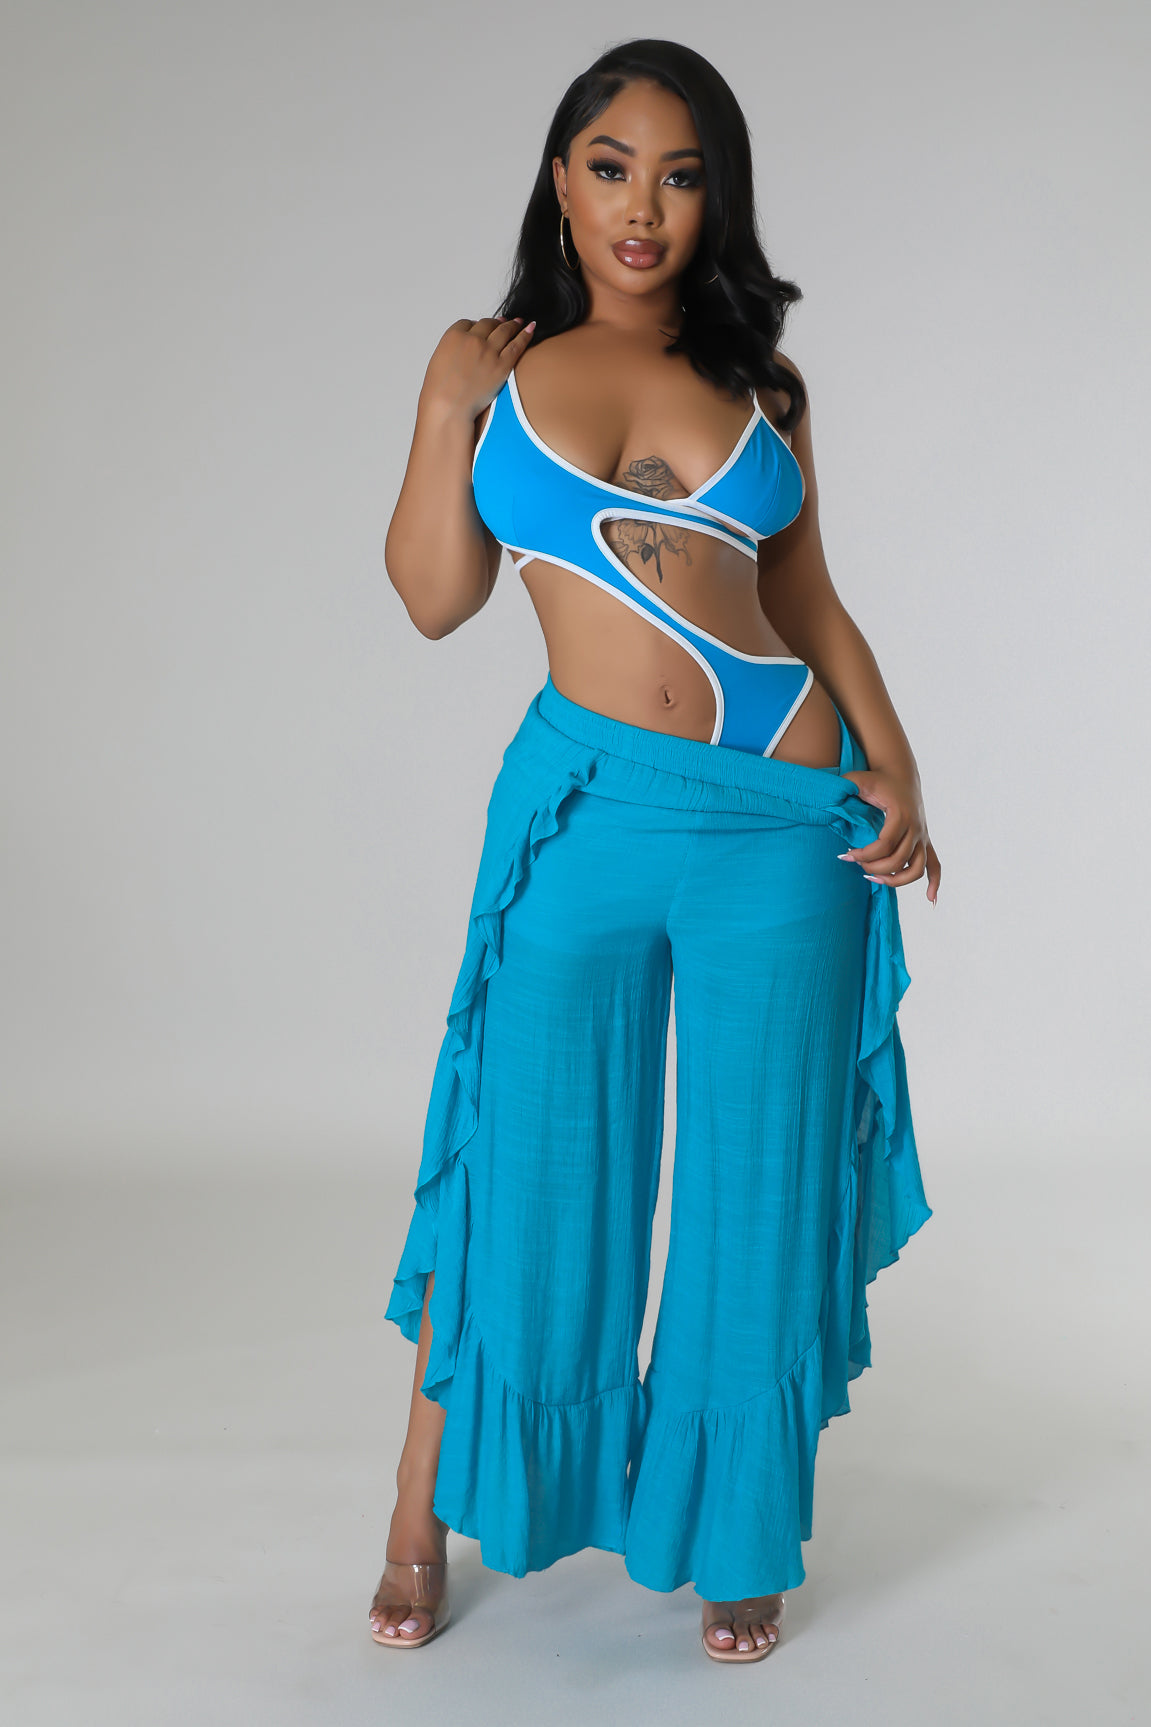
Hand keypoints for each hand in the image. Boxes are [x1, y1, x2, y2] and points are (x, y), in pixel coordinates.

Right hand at [420, 315, 536, 422]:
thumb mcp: (438, 361)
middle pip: (487, 324)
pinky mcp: (502, 365)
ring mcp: (489, 351)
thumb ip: (452, 349)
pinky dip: (525, 334)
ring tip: (518, 322)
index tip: (480, 329)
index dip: (475, 326)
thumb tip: (463, 350)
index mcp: (453, 336)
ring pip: (504, 330)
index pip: (468, 323)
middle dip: (494, 323)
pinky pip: (517, 345)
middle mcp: (472, 339)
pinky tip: (531, 327)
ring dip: (512, 325)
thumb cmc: (439, 390)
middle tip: (502, 323)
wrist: (449, 407)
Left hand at [839, 767, 941, 903]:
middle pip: (897, 860)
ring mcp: (922, 836)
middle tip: (856, 864)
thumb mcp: (858, 779)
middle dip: (874, 867)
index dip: (864, 855)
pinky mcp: (925, 841)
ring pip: (916, 868)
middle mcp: (915, 828)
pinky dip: (934, 882)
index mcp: (901, 816)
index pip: (884, 845)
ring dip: (896, 880)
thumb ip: (843, 786)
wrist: (900, 773)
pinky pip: (934, 865)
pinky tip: (930, 899)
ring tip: (875, 880)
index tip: (846, 855)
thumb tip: (828, 796)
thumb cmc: (877, 778)